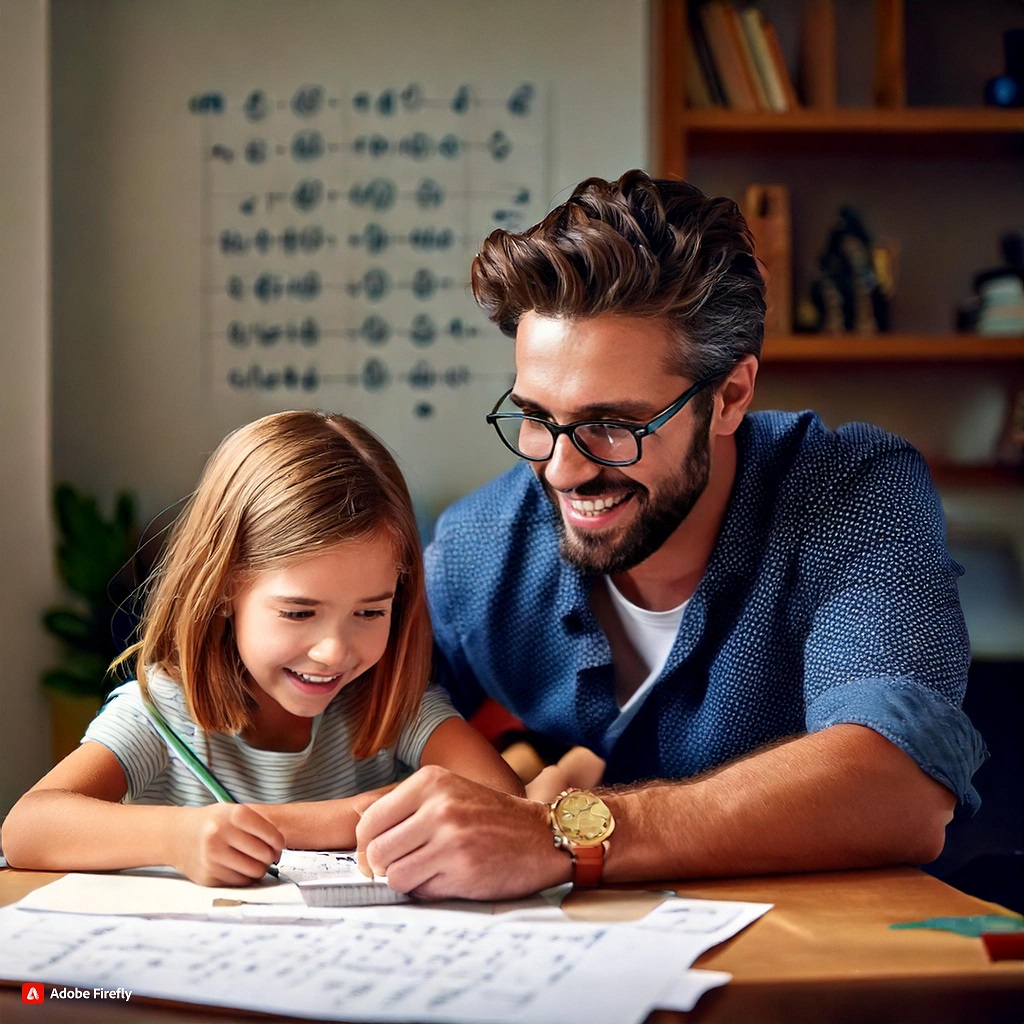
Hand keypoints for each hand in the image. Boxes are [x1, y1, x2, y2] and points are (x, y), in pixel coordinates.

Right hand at [172, 804, 283, 886]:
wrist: (178, 835)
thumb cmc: (213, 823)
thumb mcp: (233, 812)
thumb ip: (258, 825)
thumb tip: (280, 848)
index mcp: (233, 815)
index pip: (271, 835)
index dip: (279, 843)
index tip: (278, 845)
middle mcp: (221, 835)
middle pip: (264, 855)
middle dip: (270, 857)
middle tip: (268, 855)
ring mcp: (212, 857)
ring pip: (254, 872)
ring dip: (258, 869)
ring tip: (253, 861)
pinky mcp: (208, 876)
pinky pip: (239, 882)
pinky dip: (244, 877)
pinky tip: (239, 867)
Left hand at [355, 765, 567, 899]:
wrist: (541, 836)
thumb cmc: (493, 818)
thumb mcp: (450, 793)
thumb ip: (409, 808)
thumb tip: (364, 838)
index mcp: (431, 781)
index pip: (370, 819)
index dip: (365, 845)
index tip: (373, 857)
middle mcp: (438, 806)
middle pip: (376, 850)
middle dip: (382, 867)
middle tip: (400, 868)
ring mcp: (450, 838)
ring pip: (393, 874)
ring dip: (405, 880)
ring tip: (428, 871)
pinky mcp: (462, 869)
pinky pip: (419, 890)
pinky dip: (426, 890)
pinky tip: (447, 878)